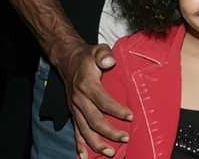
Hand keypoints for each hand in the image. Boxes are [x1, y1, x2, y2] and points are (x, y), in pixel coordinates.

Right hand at [52, 41, 130, 156]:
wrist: (67, 60)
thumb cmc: (87, 56)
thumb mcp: (97, 50)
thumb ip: (104, 55)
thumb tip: (110, 61)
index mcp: (87, 85)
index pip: (103, 101)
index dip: (116, 110)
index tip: (130, 116)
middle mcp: (79, 100)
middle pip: (94, 120)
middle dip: (110, 132)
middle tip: (125, 138)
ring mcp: (75, 108)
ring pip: (84, 130)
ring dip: (96, 143)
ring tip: (110, 153)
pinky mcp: (73, 112)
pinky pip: (75, 131)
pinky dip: (79, 145)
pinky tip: (84, 156)